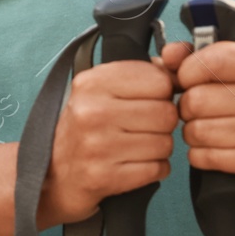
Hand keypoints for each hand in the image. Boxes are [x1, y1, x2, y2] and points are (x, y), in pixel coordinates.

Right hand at [38, 59, 178, 226]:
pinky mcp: (104, 177)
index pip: (159, 80)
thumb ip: (144, 71)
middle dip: (163, 124)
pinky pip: (158, 169)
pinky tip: (135, 164)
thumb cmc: (87, 127)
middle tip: (145, 127)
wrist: (53, 175)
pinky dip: (155, 169)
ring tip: (138, 146)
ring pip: (165, 143)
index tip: (151, 100)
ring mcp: (97, 146)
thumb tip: (181, 58)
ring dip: (159, 148)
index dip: (163, 92)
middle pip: (166, 113)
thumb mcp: (103, 90)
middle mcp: (92, 110)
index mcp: (93, 82)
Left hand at [159, 40, 234, 222]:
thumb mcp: (224, 72)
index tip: (186, 80)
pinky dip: (199, 155)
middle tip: (196, 111)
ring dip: (191, 133)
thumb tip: (169, 54)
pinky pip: (205, 156)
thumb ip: (192, 55)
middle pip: (197, 99)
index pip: (213, 61)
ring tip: (204, 129)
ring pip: (198, 131)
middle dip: (186, 107)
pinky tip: (211, 149)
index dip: (187, 72)